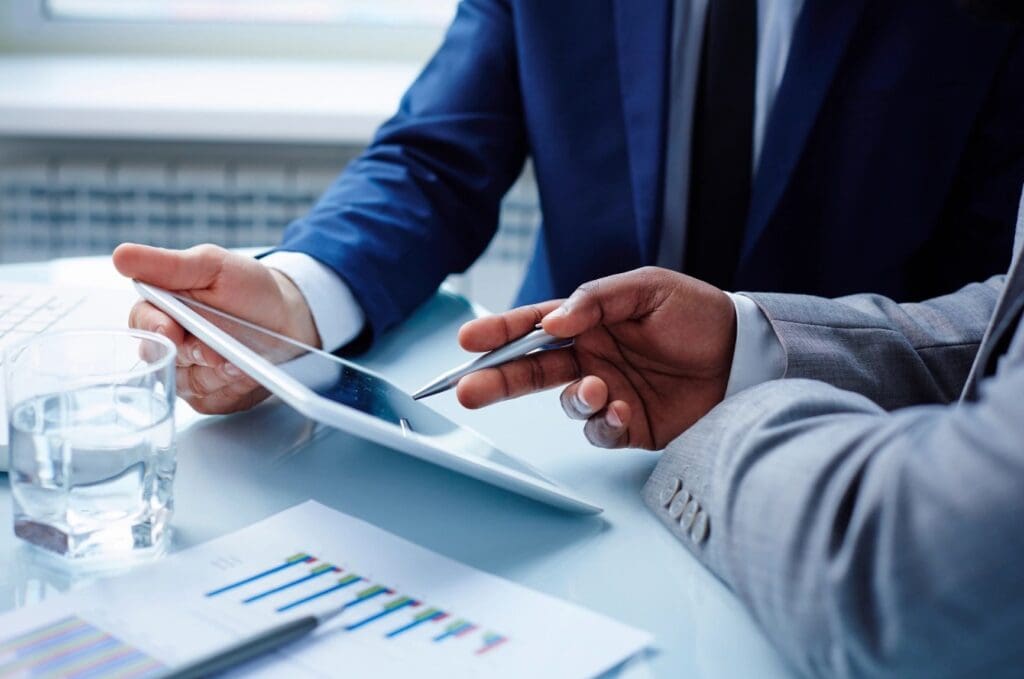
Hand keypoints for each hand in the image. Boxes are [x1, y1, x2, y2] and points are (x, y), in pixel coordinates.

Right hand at [113, 243, 320, 413]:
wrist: (288, 318)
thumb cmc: (249, 288)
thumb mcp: (212, 266)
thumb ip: (168, 265)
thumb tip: (121, 255)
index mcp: (163, 308)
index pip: (142, 323)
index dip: (155, 328)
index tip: (171, 331)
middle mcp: (169, 343)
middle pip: (160, 358)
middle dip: (194, 353)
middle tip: (217, 351)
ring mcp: (187, 372)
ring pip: (186, 383)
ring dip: (216, 372)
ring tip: (241, 359)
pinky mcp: (208, 396)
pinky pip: (208, 400)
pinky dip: (229, 388)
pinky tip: (245, 373)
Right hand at [456, 267, 736, 449]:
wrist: (746, 354)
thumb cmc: (697, 313)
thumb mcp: (647, 288)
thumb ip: (596, 301)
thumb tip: (552, 324)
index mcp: (589, 323)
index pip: (534, 327)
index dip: (499, 333)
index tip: (469, 341)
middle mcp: (590, 358)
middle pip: (531, 371)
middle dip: (496, 380)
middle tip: (467, 389)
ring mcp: (607, 392)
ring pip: (565, 403)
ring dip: (573, 398)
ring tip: (596, 388)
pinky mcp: (629, 424)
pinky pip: (600, 430)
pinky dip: (604, 422)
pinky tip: (621, 408)